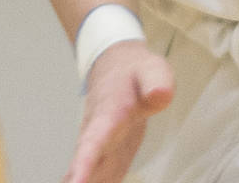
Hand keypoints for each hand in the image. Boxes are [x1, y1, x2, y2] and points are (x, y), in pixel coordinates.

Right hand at [65, 40, 173, 182]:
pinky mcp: (109, 154)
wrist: (118, 67)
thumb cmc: (135, 71)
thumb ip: (156, 81)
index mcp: (108, 115)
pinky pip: (103, 175)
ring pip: (91, 173)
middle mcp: (99, 134)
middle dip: (77, 181)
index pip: (93, 142)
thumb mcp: (152, 69)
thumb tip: (161, 94)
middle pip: (85, 165)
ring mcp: (102, 146)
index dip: (83, 164)